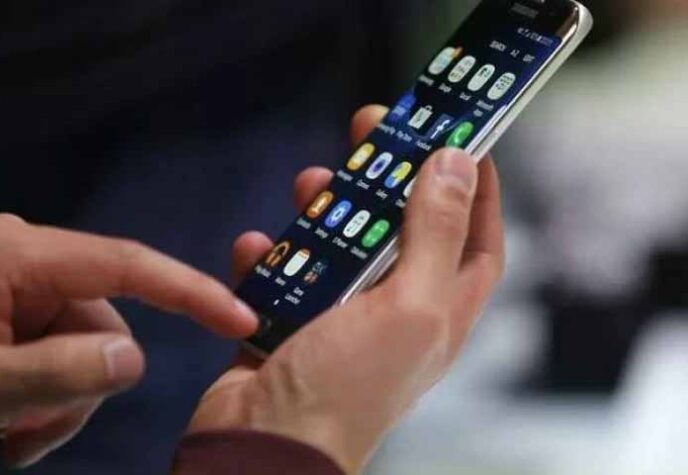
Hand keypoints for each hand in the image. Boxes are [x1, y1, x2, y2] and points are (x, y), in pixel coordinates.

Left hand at [0, 214, 264, 466]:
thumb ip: (57, 373)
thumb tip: (133, 360)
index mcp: (18, 255)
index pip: (129, 266)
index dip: (191, 293)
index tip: (241, 321)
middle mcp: (25, 257)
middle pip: (102, 323)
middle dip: (82, 388)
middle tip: (33, 441)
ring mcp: (15, 283)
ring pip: (82, 347)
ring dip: (60, 404)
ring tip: (10, 442)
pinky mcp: (5, 308)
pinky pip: (56, 352)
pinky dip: (43, 397)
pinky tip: (4, 426)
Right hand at [183, 105, 504, 473]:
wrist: (262, 447)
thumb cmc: (345, 389)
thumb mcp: (407, 305)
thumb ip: (434, 233)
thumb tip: (459, 165)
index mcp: (438, 311)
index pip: (476, 241)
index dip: (478, 191)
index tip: (464, 140)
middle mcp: (396, 311)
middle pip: (404, 228)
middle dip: (392, 179)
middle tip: (374, 129)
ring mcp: (342, 315)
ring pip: (342, 243)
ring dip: (326, 211)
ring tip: (311, 182)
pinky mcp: (291, 320)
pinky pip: (285, 273)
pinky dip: (272, 256)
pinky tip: (256, 246)